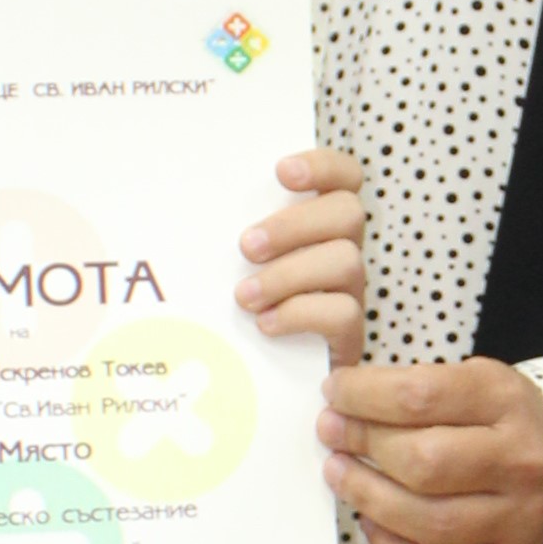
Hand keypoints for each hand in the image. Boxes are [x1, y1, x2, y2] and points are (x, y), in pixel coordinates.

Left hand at [235, 147, 363, 359]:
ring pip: (346, 261)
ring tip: (245, 296)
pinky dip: (300, 314)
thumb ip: (229, 232)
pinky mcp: (348, 335)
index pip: (346, 176)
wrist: (253, 377)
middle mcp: (342, 249)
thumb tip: (192, 204)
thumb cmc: (235, 303)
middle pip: (348, 213)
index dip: (323, 166)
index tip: (281, 172)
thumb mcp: (229, 260)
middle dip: (295, 225)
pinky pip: (343, 314)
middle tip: (247, 247)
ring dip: (289, 274)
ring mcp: (350, 292)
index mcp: (319, 222)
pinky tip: (265, 323)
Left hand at [318, 356, 542, 543]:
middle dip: (362, 446)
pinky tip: (372, 521)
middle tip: (332, 434)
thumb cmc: (495, 419)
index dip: (363, 395)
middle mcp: (522, 462)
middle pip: (423, 462)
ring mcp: (518, 519)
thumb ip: (413, 391)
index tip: (335, 393)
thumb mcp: (470, 381)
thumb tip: (340, 410)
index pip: (421, 396)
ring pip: (426, 521)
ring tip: (340, 474)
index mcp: (508, 403)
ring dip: (367, 497)